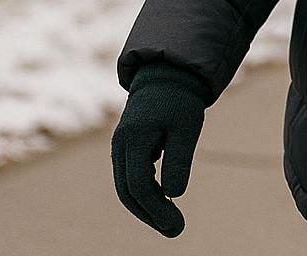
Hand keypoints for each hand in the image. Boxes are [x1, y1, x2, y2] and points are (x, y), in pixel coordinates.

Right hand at [111, 63, 208, 235]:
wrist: (167, 76)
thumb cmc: (180, 101)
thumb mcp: (186, 129)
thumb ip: (178, 160)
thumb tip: (173, 195)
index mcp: (134, 139)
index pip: (138, 186)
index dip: (156, 209)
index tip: (176, 226)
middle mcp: (120, 145)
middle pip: (128, 191)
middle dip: (150, 214)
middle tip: (175, 230)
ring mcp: (121, 147)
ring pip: (126, 187)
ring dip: (146, 207)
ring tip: (170, 223)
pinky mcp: (127, 148)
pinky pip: (130, 177)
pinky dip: (144, 193)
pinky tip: (163, 202)